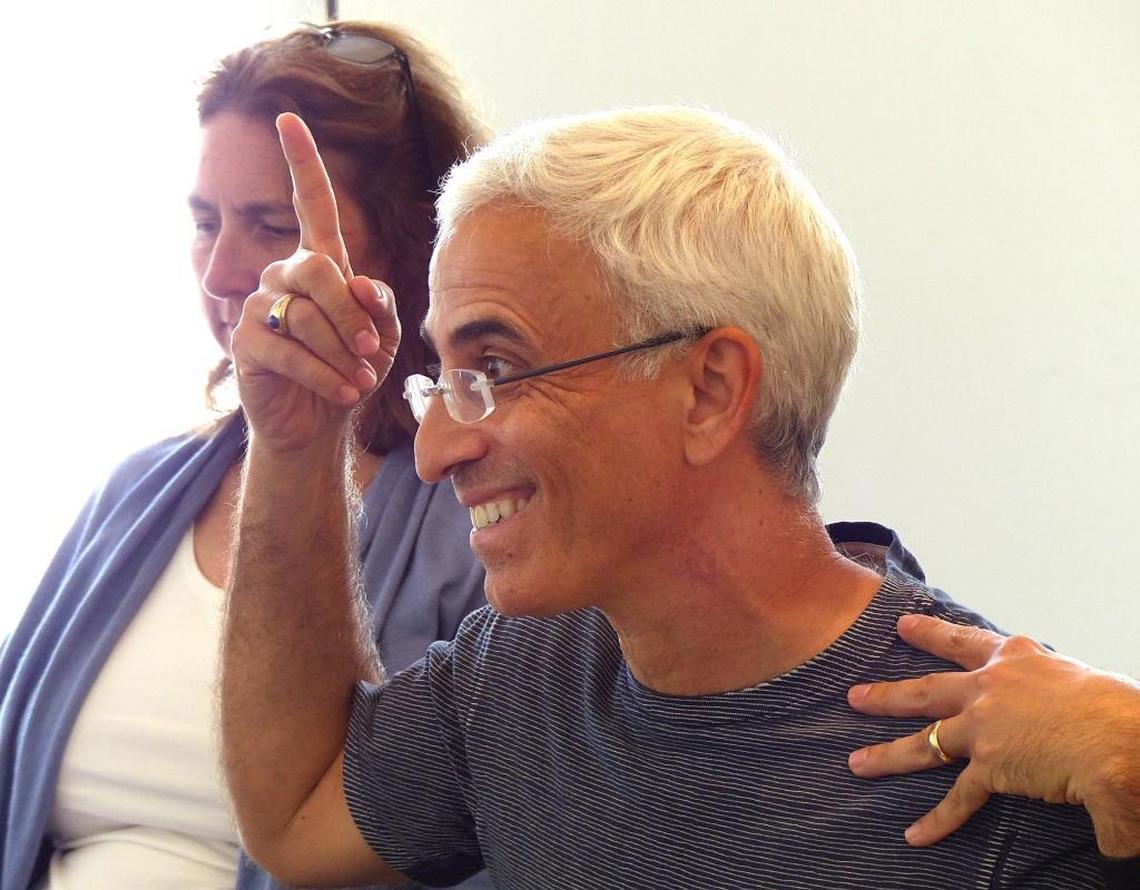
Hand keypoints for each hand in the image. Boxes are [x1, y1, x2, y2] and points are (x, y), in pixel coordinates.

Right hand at [230, 113, 399, 452]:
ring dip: (342, 353)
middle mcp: (285, 274)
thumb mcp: (381, 336)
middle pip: (319, 270)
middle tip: (370, 350)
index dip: (302, 164)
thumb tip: (362, 284)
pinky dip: (325, 374)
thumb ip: (380, 305)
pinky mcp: (245, 341)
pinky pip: (289, 349)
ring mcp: (259, 304)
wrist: (317, 420)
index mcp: (320, 263)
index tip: (289, 119)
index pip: (312, 205)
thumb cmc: (350, 369)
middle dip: (351, 314)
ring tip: (358, 379)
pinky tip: (344, 392)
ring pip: (305, 315)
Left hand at [847, 614, 1139, 855]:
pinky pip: (958, 799)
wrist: (1114, 736)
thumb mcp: (1075, 677)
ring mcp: (983, 726)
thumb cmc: (1111, 705)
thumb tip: (1057, 702)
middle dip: (886, 695)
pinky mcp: (990, 766)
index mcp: (1016, 659)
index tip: (902, 626)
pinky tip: (914, 833)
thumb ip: (1048, 687)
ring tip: (856, 763)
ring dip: (888, 755)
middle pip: (926, 690)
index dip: (929, 633)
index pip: (963, 641)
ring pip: (925, 742)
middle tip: (853, 696)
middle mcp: (990, 687)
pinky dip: (937, 820)